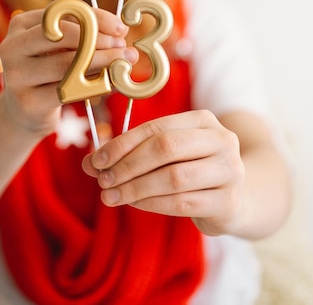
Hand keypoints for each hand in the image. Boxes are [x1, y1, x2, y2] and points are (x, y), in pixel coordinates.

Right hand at [0, 7, 138, 135]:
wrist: (25, 111)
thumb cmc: (49, 71)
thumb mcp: (60, 47)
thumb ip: (84, 33)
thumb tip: (120, 31)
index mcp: (20, 24)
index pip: (61, 11)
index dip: (94, 17)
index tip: (120, 28)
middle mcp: (12, 46)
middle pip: (62, 35)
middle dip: (99, 40)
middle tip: (123, 46)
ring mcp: (16, 75)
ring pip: (66, 64)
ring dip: (102, 61)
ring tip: (123, 62)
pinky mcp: (27, 102)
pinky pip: (67, 90)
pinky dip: (94, 84)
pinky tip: (111, 82)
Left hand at [82, 109, 245, 236]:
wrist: (235, 199)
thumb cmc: (191, 169)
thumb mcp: (166, 153)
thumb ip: (131, 153)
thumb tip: (89, 162)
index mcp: (203, 120)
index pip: (157, 127)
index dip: (123, 144)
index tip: (96, 160)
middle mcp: (221, 140)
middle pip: (166, 148)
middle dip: (127, 165)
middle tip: (102, 180)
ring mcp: (229, 171)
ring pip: (173, 177)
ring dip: (136, 188)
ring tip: (111, 196)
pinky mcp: (228, 201)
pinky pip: (183, 203)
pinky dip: (152, 203)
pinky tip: (135, 203)